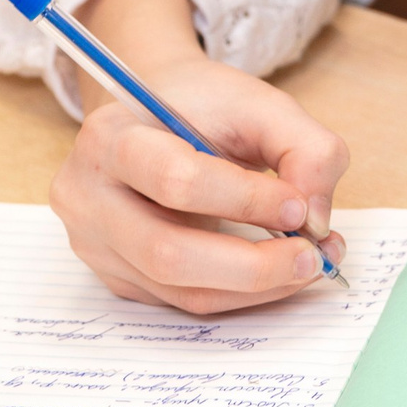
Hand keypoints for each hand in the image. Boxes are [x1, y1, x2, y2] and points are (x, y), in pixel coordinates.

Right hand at [49, 0, 348, 313]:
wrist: (154, 116)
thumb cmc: (204, 107)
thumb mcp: (260, 104)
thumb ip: (305, 148)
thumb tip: (317, 221)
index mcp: (111, 137)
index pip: (176, 179)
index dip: (244, 199)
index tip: (299, 206)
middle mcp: (88, 197)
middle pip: (167, 252)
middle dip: (251, 264)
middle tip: (311, 256)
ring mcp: (95, 246)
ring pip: (179, 290)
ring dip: (254, 288)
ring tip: (306, 265)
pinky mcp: (117, 278)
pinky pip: (183, 302)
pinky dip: (239, 294)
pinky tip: (275, 273)